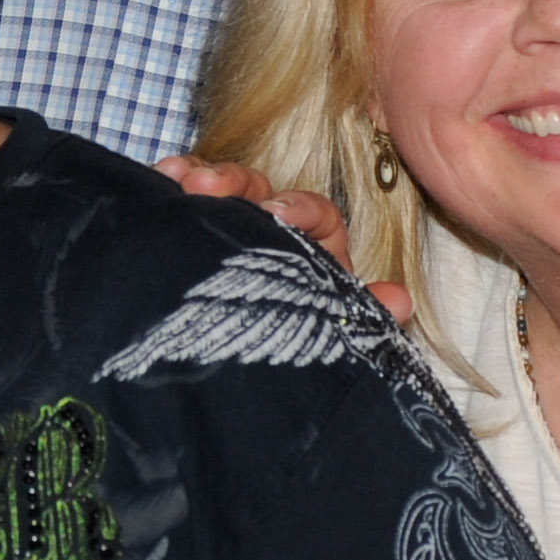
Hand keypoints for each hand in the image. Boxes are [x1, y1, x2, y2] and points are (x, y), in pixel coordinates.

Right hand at [158, 156, 414, 324]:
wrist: (239, 384)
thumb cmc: (292, 346)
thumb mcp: (327, 332)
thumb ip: (362, 315)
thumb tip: (400, 302)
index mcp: (313, 250)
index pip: (315, 214)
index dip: (298, 208)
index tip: (275, 214)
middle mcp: (271, 230)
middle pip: (262, 189)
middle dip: (236, 181)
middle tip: (206, 186)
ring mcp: (228, 228)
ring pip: (219, 190)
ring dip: (202, 176)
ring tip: (177, 176)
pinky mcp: (191, 233)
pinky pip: (183, 201)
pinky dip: (173, 183)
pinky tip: (160, 176)